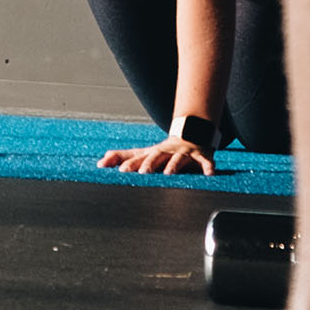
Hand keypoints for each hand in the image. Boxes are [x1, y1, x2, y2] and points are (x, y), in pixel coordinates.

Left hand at [98, 136, 215, 174]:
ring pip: (179, 159)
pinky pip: (206, 162)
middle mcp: (167, 153)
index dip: (130, 164)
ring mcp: (184, 154)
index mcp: (153, 153)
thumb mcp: (143, 153)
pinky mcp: (201, 157)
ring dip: (174, 165)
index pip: (139, 158)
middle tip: (143, 173)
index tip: (121, 171)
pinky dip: (208, 167)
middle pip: (157, 156)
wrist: (191, 136)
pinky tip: (209, 174)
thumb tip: (100, 162)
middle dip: (150, 164)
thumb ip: (123, 157)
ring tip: (169, 173)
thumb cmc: (163, 151)